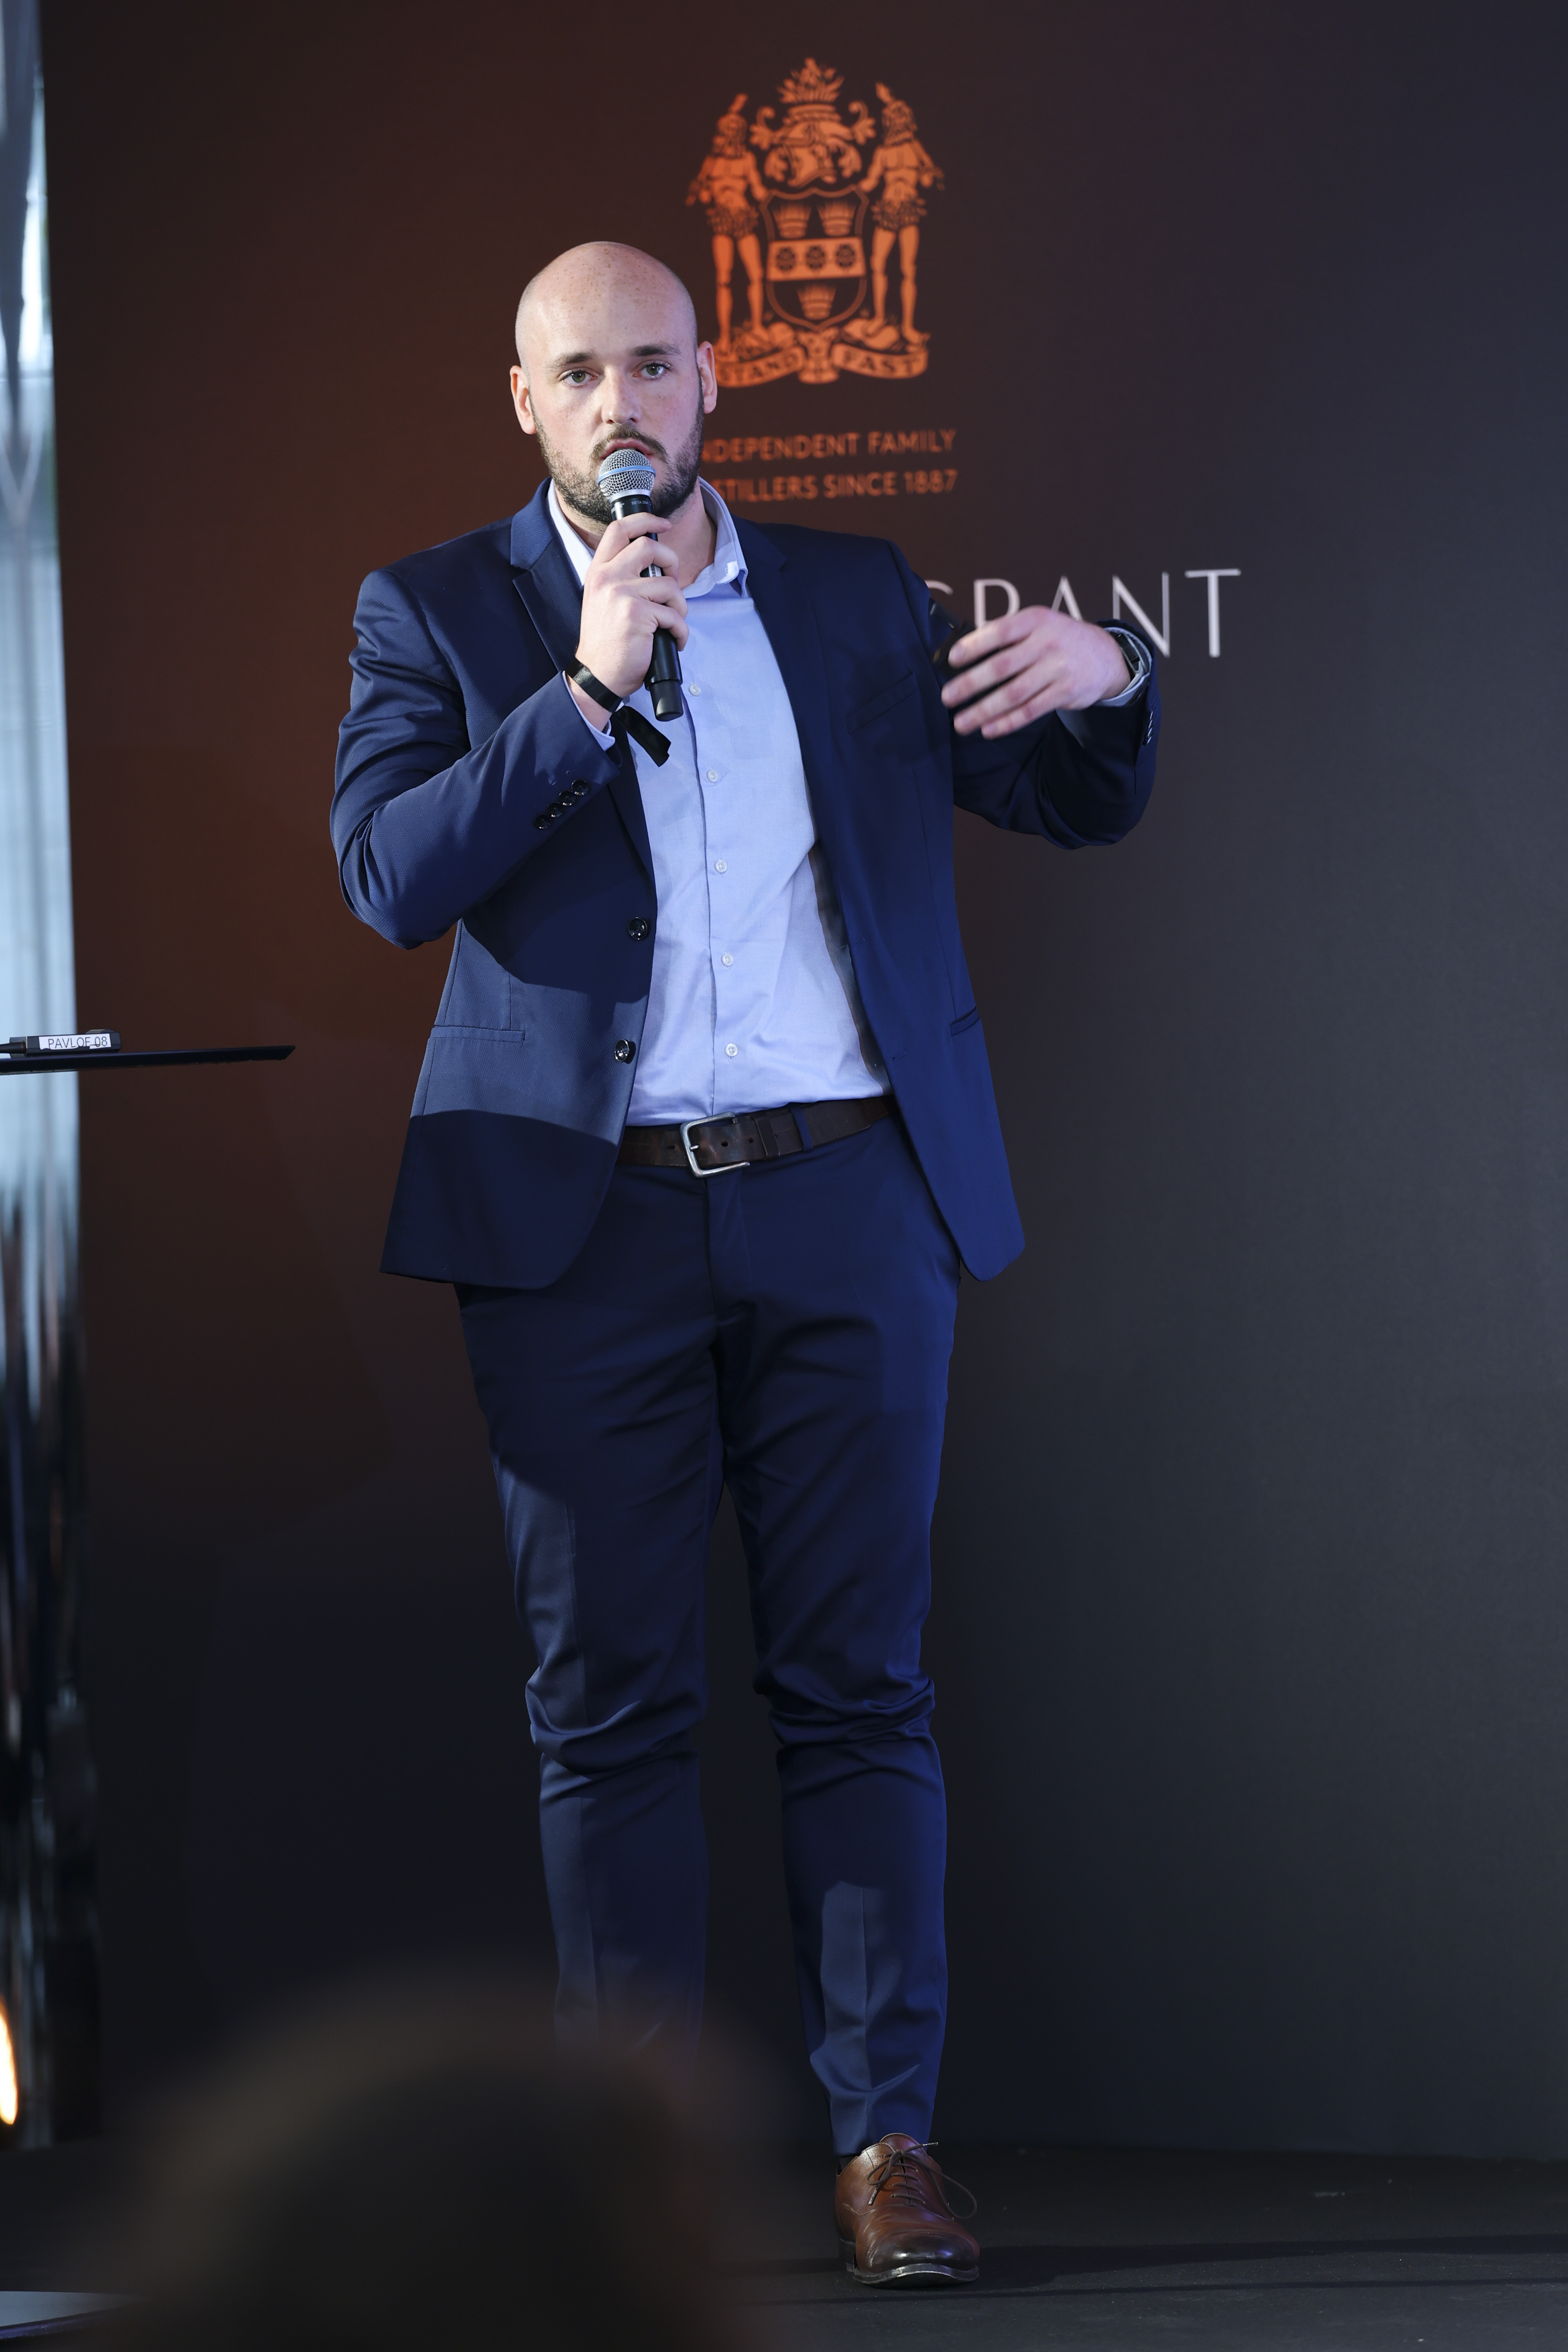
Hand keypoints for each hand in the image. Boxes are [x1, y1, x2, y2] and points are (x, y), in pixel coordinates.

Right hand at [575, 512, 688, 701]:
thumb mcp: (603, 600)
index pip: (620, 530)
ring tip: (671, 624)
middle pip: (649, 546)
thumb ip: (620, 577)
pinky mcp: (638, 614)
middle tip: (672, 583)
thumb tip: (655, 565)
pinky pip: (675, 615)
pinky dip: (680, 631)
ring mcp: (622, 594)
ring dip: (679, 607)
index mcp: (598, 572)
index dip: (645, 520)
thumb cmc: (606, 642)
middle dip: (671, 562)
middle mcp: (608, 578)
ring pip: (669, 586)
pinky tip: (673, 641)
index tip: (663, 524)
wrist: (597, 675)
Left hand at [940, 607, 1130, 737]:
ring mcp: (1057, 669)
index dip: (974, 645)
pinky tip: (988, 729)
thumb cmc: (1058, 639)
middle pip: (1002, 666)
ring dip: (984, 710)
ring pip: (1014, 693)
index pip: (1000, 631)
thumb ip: (1008, 635)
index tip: (952, 660)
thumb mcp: (1038, 625)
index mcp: (1035, 620)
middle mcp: (1047, 643)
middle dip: (970, 684)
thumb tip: (963, 653)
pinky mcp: (1065, 692)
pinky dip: (1007, 722)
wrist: (1105, 655)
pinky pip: (1031, 710)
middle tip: (947, 698)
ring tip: (961, 723)